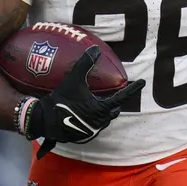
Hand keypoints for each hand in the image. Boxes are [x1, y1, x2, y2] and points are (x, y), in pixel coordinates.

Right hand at [26, 45, 144, 158]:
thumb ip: (84, 64)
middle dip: (116, 102)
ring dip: (105, 112)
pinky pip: (95, 126)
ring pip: (105, 119)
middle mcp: (100, 121)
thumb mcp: (73, 80)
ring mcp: (92, 131)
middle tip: (117, 93)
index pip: (122, 96)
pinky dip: (95, 119)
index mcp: (101, 108)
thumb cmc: (61, 100)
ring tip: (101, 103)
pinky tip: (88, 113)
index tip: (142, 82)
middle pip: (114, 110)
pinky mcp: (84, 136)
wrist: (44, 121)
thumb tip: (95, 49)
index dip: (133, 88)